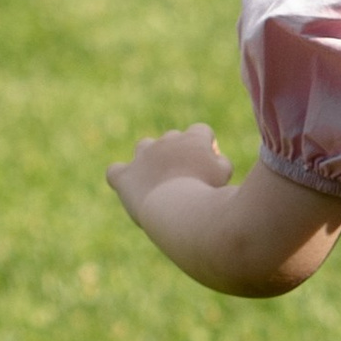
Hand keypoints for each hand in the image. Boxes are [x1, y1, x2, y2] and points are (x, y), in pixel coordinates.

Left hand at [107, 123, 231, 226]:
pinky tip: (129, 187)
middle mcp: (166, 141)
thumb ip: (221, 162)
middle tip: (188, 181)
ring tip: (159, 181)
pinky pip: (115, 171)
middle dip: (180, 154)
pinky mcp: (126, 176)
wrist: (178, 209)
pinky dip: (121, 177)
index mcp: (192, 138)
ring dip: (151, 158)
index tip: (209, 165)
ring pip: (144, 146)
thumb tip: (215, 159)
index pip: (201, 131)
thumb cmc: (207, 193)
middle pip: (173, 138)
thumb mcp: (224, 175)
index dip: (206, 146)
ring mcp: (143, 156)